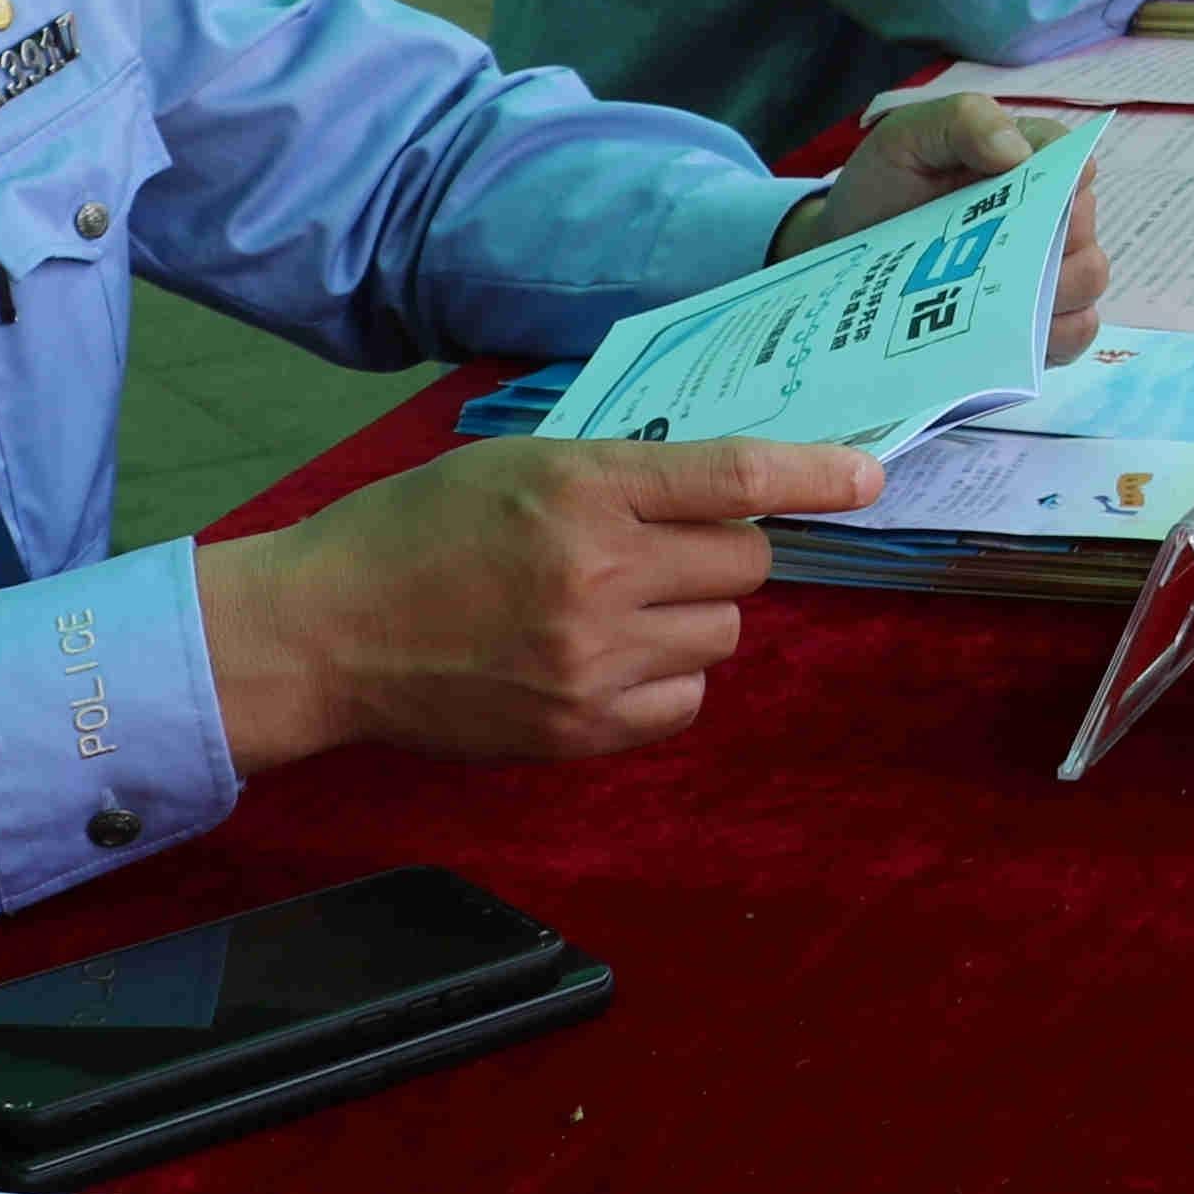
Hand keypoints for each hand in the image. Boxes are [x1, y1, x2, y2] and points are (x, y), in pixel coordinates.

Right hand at [203, 430, 877, 771]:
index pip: (735, 476)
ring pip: (723, 633)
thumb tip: (731, 492)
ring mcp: (595, 661)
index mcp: (584, 489)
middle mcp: (602, 574)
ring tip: (617, 605)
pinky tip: (610, 657)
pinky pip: (687, 699)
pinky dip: (667, 676)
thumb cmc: (419, 529)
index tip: (865, 477)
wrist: (328, 632)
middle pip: (745, 563)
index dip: (816, 475)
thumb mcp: (520, 464)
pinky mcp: (582, 730)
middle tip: (657, 548)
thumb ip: (623, 476)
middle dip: (719, 550)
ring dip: (692, 614)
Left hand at [793, 93, 1111, 359]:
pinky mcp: (1037, 319)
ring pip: (1089, 277)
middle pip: (1084, 224)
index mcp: (1024, 156)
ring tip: (1000, 293)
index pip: (1070, 157)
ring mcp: (1044, 267)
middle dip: (1052, 239)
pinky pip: (1077, 330)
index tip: (1025, 195)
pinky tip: (1012, 330)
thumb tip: (1019, 152)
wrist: (845, 252)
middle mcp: (1046, 211)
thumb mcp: (908, 137)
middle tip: (999, 251)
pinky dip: (1056, 333)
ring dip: (1055, 287)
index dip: (1062, 175)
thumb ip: (963, 120)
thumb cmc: (884, 187)